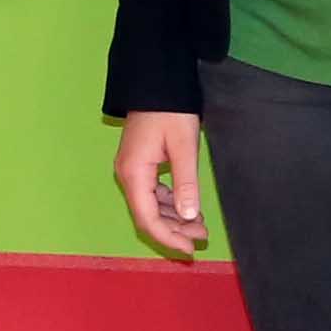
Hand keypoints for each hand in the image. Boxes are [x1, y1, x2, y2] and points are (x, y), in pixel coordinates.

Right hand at [115, 111, 210, 256]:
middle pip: (147, 215)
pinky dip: (169, 204)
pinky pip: (152, 193)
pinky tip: (187, 208)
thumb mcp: (184, 146)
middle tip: (202, 237)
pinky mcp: (139, 165)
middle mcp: (128, 175)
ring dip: (173, 218)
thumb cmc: (171, 110)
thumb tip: (189, 217)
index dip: (168, 238)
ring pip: (150, 206)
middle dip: (174, 230)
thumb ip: (186, 183)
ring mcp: (132, 170)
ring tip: (200, 226)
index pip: (147, 218)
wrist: (157, 81)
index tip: (189, 249)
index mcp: (134, 173)